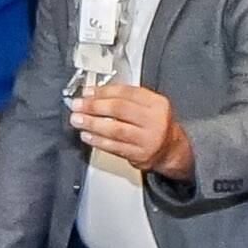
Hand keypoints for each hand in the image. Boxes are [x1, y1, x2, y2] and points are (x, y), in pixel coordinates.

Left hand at [70, 83, 191, 180]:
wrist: (169, 149)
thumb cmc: (154, 124)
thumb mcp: (147, 105)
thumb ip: (124, 98)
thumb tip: (92, 95)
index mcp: (157, 103)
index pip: (126, 92)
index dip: (103, 91)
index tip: (87, 92)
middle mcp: (155, 121)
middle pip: (119, 109)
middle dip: (94, 106)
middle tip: (77, 105)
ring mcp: (148, 140)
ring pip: (115, 130)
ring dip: (92, 124)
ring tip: (78, 120)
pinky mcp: (140, 155)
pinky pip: (114, 147)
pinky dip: (98, 140)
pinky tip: (87, 135)